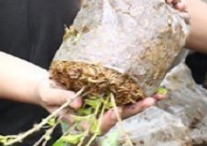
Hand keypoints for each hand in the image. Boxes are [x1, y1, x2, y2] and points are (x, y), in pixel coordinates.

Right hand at [35, 77, 163, 134]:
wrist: (48, 85)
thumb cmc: (47, 92)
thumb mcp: (49, 95)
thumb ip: (62, 99)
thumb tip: (79, 101)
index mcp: (84, 122)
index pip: (102, 122)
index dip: (113, 117)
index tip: (118, 111)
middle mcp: (97, 115)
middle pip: (120, 115)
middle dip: (137, 108)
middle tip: (152, 100)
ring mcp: (103, 106)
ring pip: (125, 106)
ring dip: (142, 100)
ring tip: (159, 94)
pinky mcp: (106, 95)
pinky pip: (122, 94)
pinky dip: (136, 91)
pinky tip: (149, 85)